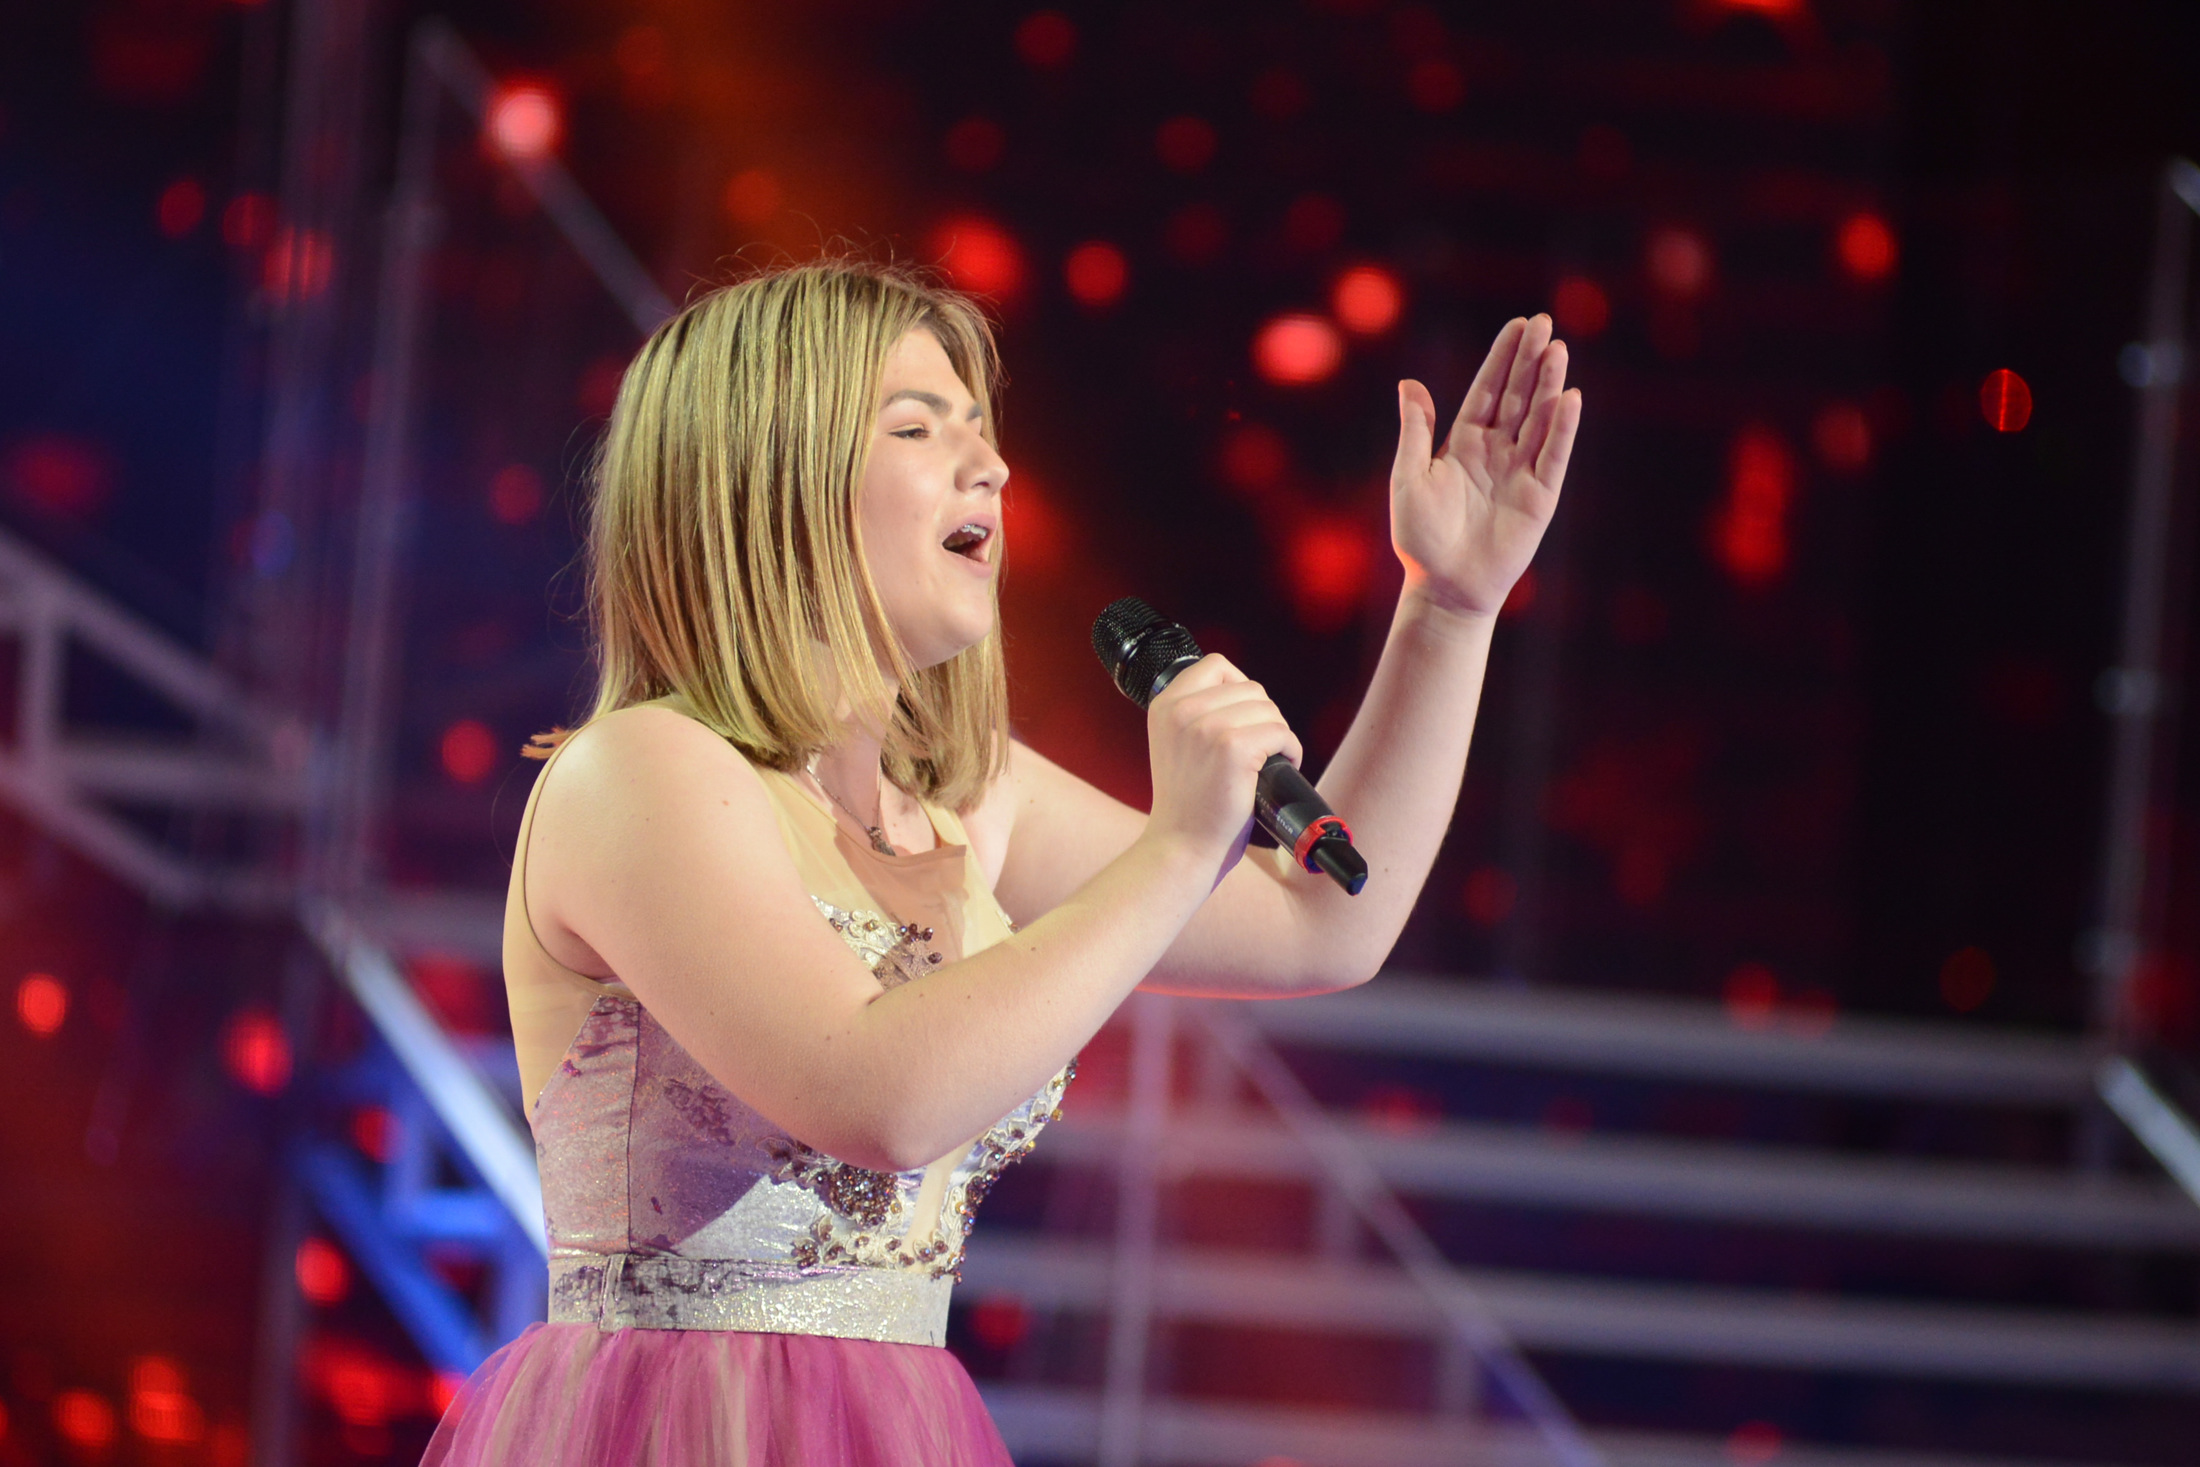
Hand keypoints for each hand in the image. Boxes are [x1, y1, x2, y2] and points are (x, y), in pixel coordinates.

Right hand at [1141, 655, 1302, 876]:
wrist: (1181, 846)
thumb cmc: (1187, 803)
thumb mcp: (1174, 744)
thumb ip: (1193, 714)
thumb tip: (1243, 693)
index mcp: (1164, 705)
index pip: (1216, 665)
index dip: (1239, 687)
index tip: (1242, 719)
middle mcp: (1181, 710)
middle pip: (1250, 687)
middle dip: (1263, 717)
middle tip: (1258, 749)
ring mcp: (1206, 727)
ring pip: (1268, 709)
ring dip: (1277, 734)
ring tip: (1267, 760)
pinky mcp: (1233, 748)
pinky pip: (1281, 732)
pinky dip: (1290, 750)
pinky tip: (1278, 768)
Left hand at [1392, 314, 1581, 618]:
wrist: (1444, 587)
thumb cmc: (1421, 537)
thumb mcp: (1409, 477)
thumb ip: (1415, 430)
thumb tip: (1409, 383)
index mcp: (1464, 443)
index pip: (1488, 390)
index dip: (1503, 358)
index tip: (1518, 325)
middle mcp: (1497, 451)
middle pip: (1518, 396)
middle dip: (1530, 360)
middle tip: (1544, 322)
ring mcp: (1521, 472)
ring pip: (1538, 419)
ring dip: (1548, 385)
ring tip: (1557, 350)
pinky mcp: (1539, 497)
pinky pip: (1553, 456)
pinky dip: (1562, 428)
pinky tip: (1570, 398)